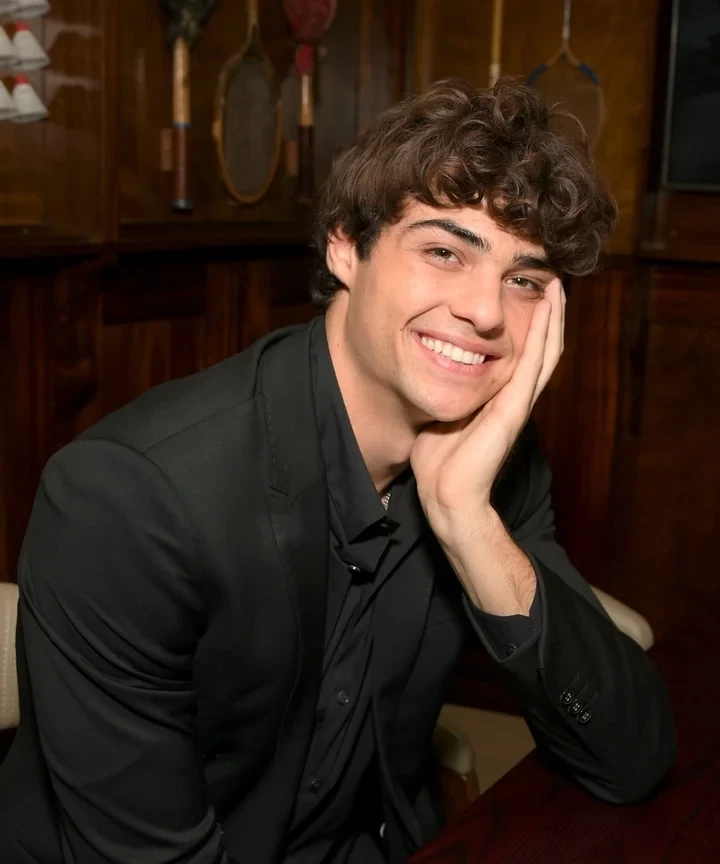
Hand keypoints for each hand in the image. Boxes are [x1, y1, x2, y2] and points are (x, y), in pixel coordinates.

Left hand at [411, 277, 564, 539]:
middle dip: (548, 315)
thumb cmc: (439, 459)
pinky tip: (546, 308)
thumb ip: (446, 390)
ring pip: (545, 352)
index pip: (521, 354)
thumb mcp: (442, 411)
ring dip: (552, 317)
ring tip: (556, 287)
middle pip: (542, 349)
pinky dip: (541, 334)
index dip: (529, 326)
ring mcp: (518, 402)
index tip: (528, 294)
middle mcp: (514, 396)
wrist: (446, 493)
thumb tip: (432, 367)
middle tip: (553, 282)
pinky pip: (532, 363)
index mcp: (499, 397)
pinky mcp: (513, 408)